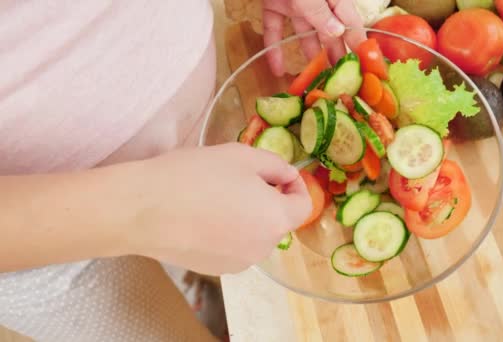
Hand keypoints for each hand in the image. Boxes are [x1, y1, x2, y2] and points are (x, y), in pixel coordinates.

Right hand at [124, 143, 311, 274]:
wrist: (143, 210)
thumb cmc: (195, 176)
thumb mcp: (242, 156)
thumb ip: (275, 166)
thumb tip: (287, 177)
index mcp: (275, 219)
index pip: (303, 206)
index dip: (296, 186)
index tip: (280, 175)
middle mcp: (263, 248)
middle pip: (277, 221)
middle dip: (267, 200)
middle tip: (238, 179)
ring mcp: (239, 263)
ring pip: (254, 234)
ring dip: (246, 216)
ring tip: (215, 197)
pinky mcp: (215, 270)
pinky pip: (233, 246)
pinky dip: (227, 232)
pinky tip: (201, 217)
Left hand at [263, 0, 366, 75]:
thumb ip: (320, 12)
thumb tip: (337, 34)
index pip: (351, 23)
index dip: (359, 45)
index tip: (367, 67)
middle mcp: (318, 0)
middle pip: (329, 32)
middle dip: (334, 56)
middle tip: (341, 84)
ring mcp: (295, 1)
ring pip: (304, 33)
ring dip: (307, 56)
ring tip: (313, 82)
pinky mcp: (273, 2)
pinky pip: (275, 29)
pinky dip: (274, 48)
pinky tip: (276, 69)